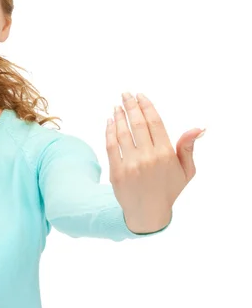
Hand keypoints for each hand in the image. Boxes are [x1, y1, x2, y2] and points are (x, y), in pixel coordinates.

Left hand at [106, 92, 204, 232]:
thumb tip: (197, 128)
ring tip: (117, 106)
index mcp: (166, 154)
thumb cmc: (168, 189)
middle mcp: (149, 157)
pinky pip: (111, 146)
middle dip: (131, 106)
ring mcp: (131, 164)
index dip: (147, 107)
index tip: (141, 96)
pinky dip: (110, 131)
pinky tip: (110, 121)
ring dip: (119, 116)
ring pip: (123, 133)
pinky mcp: (116, 171)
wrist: (147, 214)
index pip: (155, 123)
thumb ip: (187, 148)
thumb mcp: (186, 171)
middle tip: (125, 94)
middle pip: (138, 124)